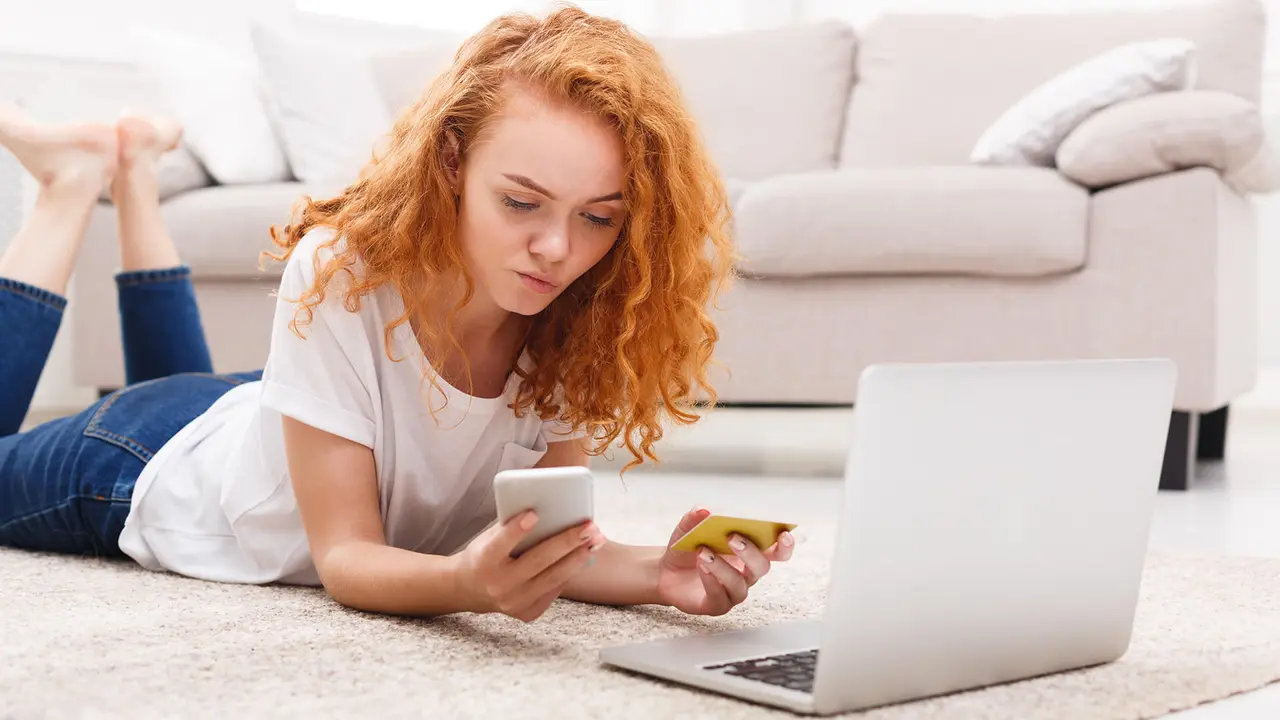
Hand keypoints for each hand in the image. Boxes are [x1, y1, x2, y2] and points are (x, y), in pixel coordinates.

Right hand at [454, 511, 605, 621]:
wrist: (469, 589)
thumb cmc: (484, 554)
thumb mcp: (489, 537)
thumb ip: (512, 527)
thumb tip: (549, 509)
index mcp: (483, 561)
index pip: (501, 544)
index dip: (517, 530)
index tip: (535, 513)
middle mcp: (498, 585)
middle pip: (538, 561)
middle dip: (567, 542)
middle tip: (590, 527)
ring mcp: (513, 603)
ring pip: (553, 578)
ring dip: (578, 558)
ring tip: (596, 541)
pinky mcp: (526, 613)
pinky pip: (554, 590)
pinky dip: (569, 572)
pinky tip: (583, 556)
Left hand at [656, 507, 794, 615]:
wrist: (667, 571)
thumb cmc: (688, 548)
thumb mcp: (687, 529)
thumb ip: (695, 518)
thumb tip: (705, 510)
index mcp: (750, 553)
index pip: (777, 552)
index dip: (785, 545)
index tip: (784, 534)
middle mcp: (747, 574)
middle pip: (762, 567)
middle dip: (750, 552)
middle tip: (732, 538)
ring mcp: (733, 592)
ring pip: (739, 583)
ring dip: (723, 567)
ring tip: (704, 552)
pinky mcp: (717, 605)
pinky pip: (720, 596)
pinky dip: (711, 580)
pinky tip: (701, 566)